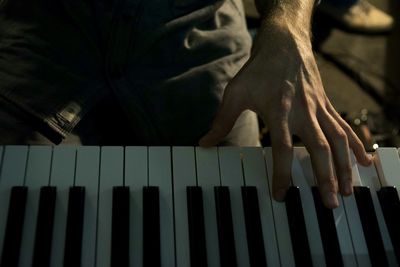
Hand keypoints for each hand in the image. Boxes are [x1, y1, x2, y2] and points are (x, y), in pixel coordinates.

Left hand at [199, 20, 371, 207]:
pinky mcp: (327, 105)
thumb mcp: (235, 93)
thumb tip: (205, 143)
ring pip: (337, 140)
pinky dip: (356, 145)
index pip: (282, 148)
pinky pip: (344, 128)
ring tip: (348, 191)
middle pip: (318, 148)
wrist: (284, 44)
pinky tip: (364, 162)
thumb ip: (222, 121)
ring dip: (344, 166)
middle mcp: (303, 112)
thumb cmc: (258, 70)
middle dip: (325, 177)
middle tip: (328, 204)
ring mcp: (318, 108)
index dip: (282, 173)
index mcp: (278, 111)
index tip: (281, 194)